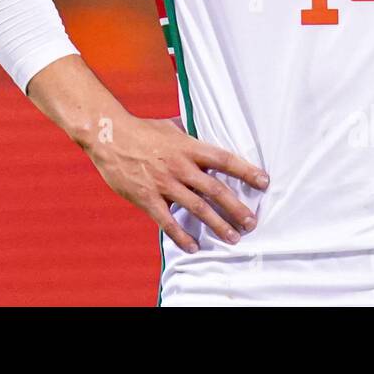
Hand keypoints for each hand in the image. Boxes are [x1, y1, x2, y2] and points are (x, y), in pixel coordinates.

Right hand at [84, 114, 269, 252]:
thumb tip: (206, 134)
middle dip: (236, 208)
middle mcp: (180, 166)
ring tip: (233, 237)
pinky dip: (182, 236)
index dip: (246, 171)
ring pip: (197, 208)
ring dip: (218, 225)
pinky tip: (194, 247)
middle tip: (251, 222)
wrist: (109, 136)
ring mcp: (164, 183)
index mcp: (188, 147)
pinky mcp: (148, 198)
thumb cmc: (142, 129)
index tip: (264, 182)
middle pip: (216, 190)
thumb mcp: (171, 126)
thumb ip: (190, 135)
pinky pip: (168, 221)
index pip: (224, 160)